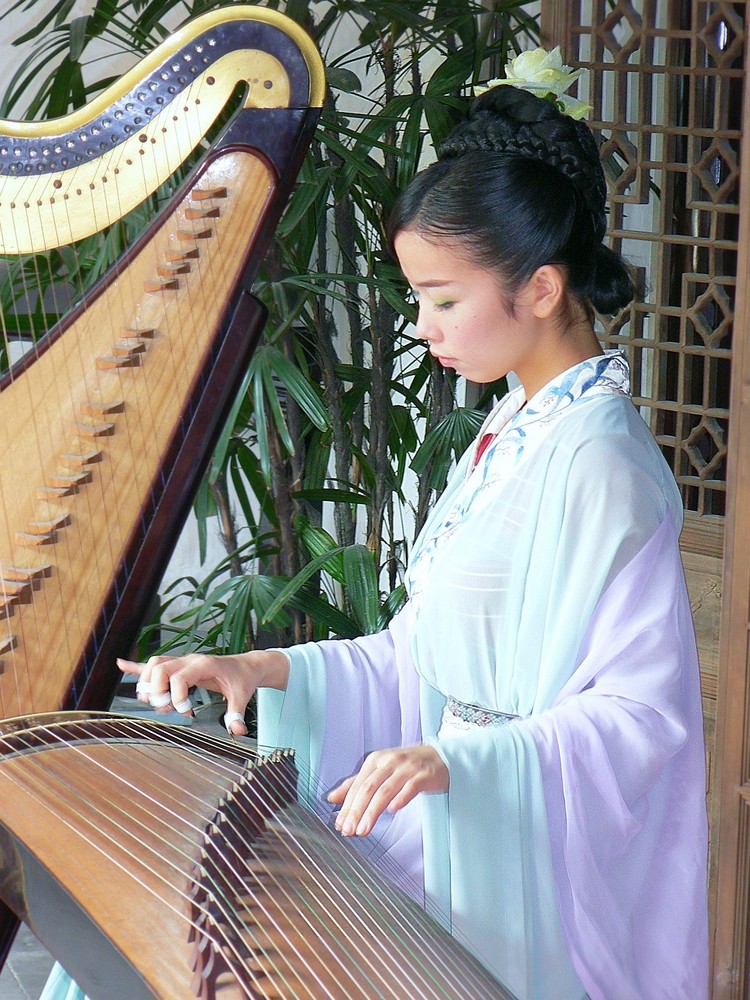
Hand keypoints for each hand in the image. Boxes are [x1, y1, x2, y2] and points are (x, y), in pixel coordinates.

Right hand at [116, 650, 288, 735]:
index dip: (177, 696)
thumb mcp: (241, 696)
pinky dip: (137, 667)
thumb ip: (236, 713)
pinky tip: (122, 665)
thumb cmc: (241, 679)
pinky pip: (153, 665)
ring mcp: (181, 662)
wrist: (245, 665)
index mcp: (203, 664)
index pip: (178, 676)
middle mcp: (188, 660)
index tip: (186, 712)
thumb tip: (237, 731)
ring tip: (157, 702)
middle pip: (160, 667)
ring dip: (148, 684)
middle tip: (167, 709)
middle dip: (157, 690)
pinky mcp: (177, 667)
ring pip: (154, 664)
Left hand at [327, 745, 448, 837]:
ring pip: (385, 790)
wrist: (439, 757)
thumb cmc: (406, 766)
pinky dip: (400, 798)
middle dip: (356, 811)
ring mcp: (407, 768)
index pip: (357, 785)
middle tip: (348, 831)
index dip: (347, 806)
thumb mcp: (379, 771)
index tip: (339, 824)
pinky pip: (410, 788)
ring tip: (363, 830)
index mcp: (376, 760)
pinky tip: (392, 811)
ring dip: (372, 812)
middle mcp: (389, 762)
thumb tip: (331, 798)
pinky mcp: (423, 775)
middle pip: (368, 788)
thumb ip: (356, 784)